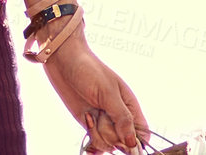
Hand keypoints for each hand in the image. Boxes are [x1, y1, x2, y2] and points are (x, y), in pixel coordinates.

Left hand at [40, 35, 150, 154]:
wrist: (62, 60)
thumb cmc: (88, 69)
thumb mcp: (108, 92)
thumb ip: (122, 118)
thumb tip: (132, 143)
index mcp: (130, 106)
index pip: (143, 135)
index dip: (136, 143)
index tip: (123, 139)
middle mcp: (118, 116)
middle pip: (123, 143)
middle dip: (111, 134)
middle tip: (101, 115)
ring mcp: (104, 121)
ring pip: (108, 144)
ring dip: (98, 134)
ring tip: (89, 114)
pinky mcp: (89, 123)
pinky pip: (96, 143)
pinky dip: (92, 141)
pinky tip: (87, 124)